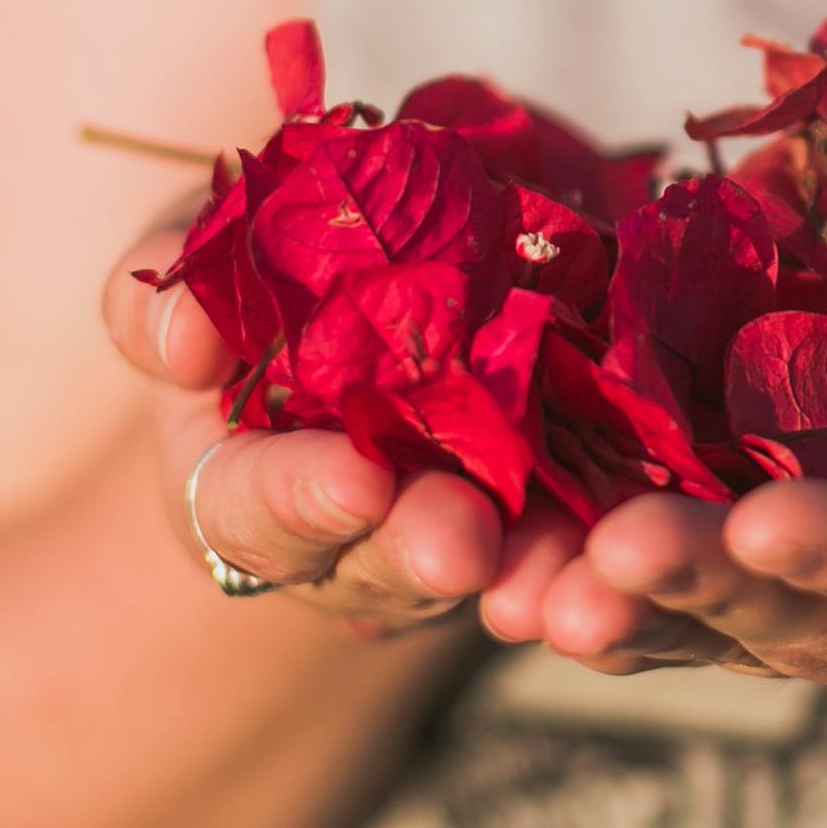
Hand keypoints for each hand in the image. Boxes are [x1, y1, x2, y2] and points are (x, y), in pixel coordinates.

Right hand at [102, 202, 583, 640]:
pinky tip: (655, 513)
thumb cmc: (270, 272)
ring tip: (564, 566)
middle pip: (389, 556)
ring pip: (506, 558)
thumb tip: (179, 333)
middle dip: (425, 548)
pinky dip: (625, 518)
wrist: (413, 260)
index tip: (351, 482)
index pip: (255, 512)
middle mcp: (367, 531)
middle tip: (461, 544)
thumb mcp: (205, 268)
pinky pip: (603, 514)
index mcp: (253, 487)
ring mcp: (475, 521)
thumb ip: (170, 293)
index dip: (300, 500)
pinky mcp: (576, 483)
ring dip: (537, 565)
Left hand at [487, 178, 826, 714]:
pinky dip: (601, 581)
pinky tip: (501, 572)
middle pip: (825, 625)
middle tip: (599, 555)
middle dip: (709, 587)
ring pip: (736, 627)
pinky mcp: (790, 576)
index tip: (771, 518)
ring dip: (628, 609)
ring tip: (519, 587)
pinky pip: (690, 592)